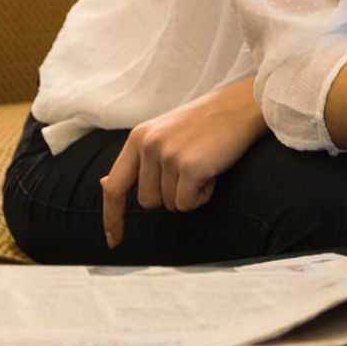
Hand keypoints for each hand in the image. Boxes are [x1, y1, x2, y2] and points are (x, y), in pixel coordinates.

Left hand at [100, 80, 267, 249]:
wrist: (242, 105)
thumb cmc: (205, 123)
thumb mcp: (163, 134)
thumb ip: (137, 160)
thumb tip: (104, 184)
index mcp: (138, 137)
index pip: (114, 186)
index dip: (112, 217)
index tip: (114, 240)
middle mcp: (148, 145)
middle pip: (148, 202)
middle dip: (170, 196)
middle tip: (191, 170)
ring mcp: (169, 155)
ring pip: (170, 205)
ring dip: (189, 194)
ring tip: (204, 165)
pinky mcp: (191, 167)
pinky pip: (188, 204)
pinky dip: (203, 196)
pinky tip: (213, 173)